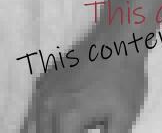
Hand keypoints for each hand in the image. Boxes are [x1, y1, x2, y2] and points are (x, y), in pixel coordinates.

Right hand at [21, 32, 146, 132]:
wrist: (120, 39)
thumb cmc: (125, 75)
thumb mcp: (125, 116)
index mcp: (67, 118)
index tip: (89, 130)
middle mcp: (49, 105)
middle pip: (43, 132)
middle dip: (61, 132)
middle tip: (83, 126)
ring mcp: (44, 90)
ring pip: (33, 123)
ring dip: (49, 127)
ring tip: (73, 123)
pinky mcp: (46, 79)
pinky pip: (36, 105)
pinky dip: (44, 114)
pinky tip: (65, 110)